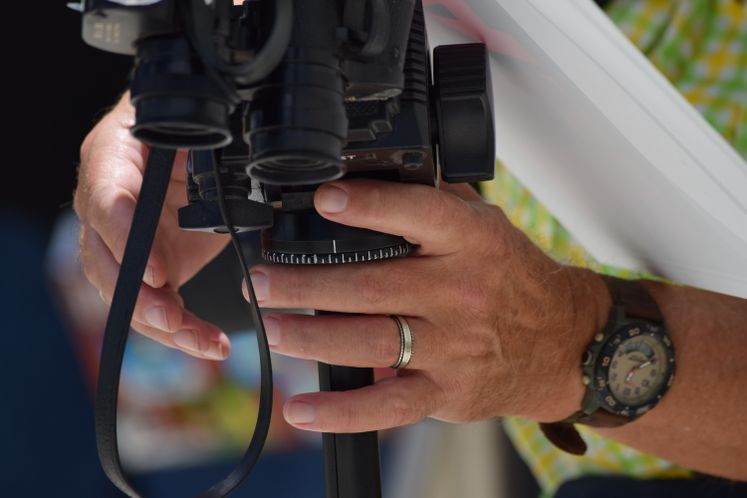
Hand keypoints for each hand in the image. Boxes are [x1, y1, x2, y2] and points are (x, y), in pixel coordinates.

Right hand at [74, 94, 230, 359]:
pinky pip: (154, 304)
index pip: (106, 200)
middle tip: (173, 320)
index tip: (157, 273)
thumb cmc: (190, 126)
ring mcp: (124, 241)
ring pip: (126, 294)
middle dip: (139, 299)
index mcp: (112, 158)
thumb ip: (205, 148)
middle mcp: (106, 204)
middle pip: (105, 262)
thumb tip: (245, 176)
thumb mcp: (199, 128)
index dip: (126, 239)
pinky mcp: (149, 266)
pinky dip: (182, 329)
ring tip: (205, 343)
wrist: (189, 142)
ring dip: (163, 324)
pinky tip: (211, 343)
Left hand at [244, 179, 610, 431]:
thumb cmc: (513, 278)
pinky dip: (341, 411)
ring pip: (369, 341)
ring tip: (269, 328)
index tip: (323, 200)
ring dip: (310, 335)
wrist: (563, 341)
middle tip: (260, 281)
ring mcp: (452, 346)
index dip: (368, 206)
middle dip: (304, 283)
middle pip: (370, 285)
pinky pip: (388, 406)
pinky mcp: (446, 391)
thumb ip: (434, 201)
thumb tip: (373, 171)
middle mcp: (460, 292)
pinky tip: (302, 408)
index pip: (417, 213)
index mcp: (470, 242)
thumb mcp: (486, 225)